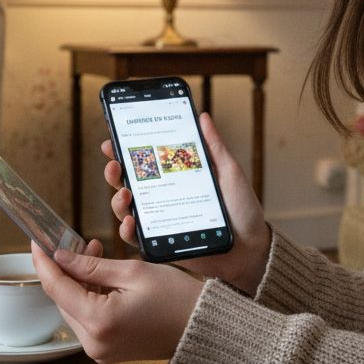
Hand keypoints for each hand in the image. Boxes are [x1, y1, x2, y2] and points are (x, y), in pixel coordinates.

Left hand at [31, 242, 203, 363]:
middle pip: (63, 300)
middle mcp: (94, 342)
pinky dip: (90, 298)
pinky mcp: (108, 351)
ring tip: (96, 256)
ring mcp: (100, 350)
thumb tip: (60, 257)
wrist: (204, 329)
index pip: (56, 287)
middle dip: (66, 270)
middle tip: (80, 244)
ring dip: (79, 283)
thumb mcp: (133, 273)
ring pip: (74, 310)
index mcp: (98, 322)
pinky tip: (102, 279)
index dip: (44, 262)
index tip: (37, 242)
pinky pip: (88, 321)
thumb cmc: (177, 299)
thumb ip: (91, 266)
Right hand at [102, 112, 271, 295]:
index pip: (146, 162)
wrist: (250, 247)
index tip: (113, 140)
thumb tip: (202, 116)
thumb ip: (214, 147)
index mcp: (176, 178)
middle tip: (115, 164)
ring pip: (126, 209)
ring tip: (124, 193)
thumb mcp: (229, 173)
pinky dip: (127, 230)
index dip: (126, 151)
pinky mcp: (161, 243)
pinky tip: (131, 222)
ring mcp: (159, 221)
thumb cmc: (242, 210)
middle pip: (128, 183)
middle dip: (114, 172)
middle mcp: (163, 197)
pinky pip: (136, 238)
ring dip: (117, 200)